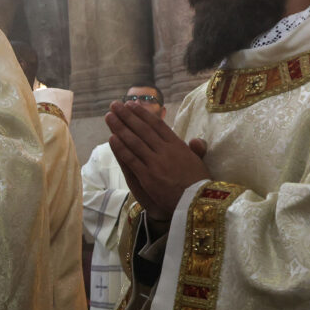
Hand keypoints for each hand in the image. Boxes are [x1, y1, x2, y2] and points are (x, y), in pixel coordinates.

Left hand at [104, 101, 210, 222]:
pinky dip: (120, 148)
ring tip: (109, 116)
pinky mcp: (147, 176)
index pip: (157, 125)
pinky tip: (111, 138)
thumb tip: (196, 139)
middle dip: (127, 116)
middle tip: (115, 104)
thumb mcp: (201, 164)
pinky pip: (131, 159)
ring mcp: (155, 163)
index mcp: (178, 146)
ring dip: (120, 127)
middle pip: (143, 129)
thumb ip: (196, 150)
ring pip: (134, 141)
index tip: (132, 104)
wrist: (197, 204)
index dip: (143, 114)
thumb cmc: (199, 185)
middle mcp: (166, 151)